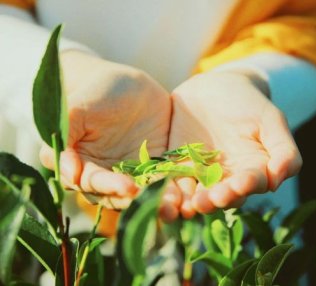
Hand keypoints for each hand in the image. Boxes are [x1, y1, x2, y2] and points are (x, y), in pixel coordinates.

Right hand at [39, 51, 170, 208]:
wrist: (124, 84)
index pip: (94, 183)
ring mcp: (135, 171)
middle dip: (140, 200)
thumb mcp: (78, 108)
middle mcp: (109, 174)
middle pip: (122, 195)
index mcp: (85, 165)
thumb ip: (67, 135)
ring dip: (160, 199)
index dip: (109, 187)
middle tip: (159, 205)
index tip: (126, 188)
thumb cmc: (95, 92)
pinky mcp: (158, 164)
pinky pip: (167, 176)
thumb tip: (68, 174)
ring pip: (146, 190)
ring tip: (176, 203)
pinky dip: (176, 184)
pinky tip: (188, 190)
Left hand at [160, 71, 301, 220]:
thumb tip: (279, 178)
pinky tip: (162, 193)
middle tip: (208, 200)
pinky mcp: (176, 166)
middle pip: (221, 194)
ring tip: (186, 205)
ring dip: (190, 201)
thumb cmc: (247, 103)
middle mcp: (225, 178)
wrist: (215, 88)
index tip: (240, 184)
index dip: (246, 186)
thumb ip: (283, 149)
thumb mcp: (270, 120)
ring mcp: (199, 174)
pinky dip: (167, 188)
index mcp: (250, 170)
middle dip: (216, 198)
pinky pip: (172, 179)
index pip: (250, 184)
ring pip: (195, 193)